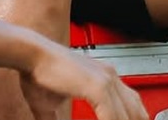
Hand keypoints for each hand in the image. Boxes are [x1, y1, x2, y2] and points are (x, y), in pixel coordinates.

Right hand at [20, 44, 147, 119]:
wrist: (31, 55)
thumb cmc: (38, 73)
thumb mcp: (55, 102)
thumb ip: (59, 118)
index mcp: (103, 77)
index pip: (131, 104)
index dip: (131, 119)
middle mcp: (109, 76)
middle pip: (136, 111)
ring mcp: (105, 80)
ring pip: (127, 116)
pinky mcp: (97, 86)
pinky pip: (112, 116)